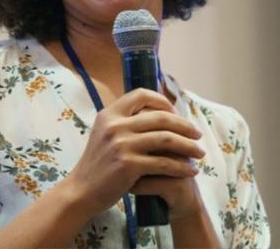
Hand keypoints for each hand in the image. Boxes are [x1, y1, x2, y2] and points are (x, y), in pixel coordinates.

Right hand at [66, 88, 204, 215]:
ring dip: (188, 146)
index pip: (141, 95)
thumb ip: (123, 120)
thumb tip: (155, 111)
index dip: (162, 100)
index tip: (175, 112)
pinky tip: (191, 170)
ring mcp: (122, 145)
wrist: (82, 189)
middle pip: (160, 117)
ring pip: (166, 139)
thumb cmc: (97, 161)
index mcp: (109, 113)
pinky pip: (164, 163)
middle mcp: (115, 125)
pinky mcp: (129, 165)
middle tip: (197, 134)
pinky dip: (182, 166)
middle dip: (184, 125)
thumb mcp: (104, 132)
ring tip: (199, 152)